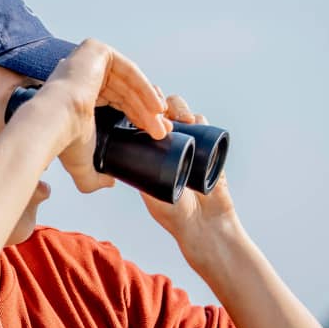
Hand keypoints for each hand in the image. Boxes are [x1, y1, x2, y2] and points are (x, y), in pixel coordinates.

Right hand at [34, 38, 171, 193]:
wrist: (56, 123)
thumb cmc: (65, 141)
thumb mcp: (82, 164)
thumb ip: (94, 177)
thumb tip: (108, 183)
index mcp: (77, 94)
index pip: (116, 102)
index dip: (137, 117)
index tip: (154, 133)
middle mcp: (81, 74)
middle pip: (125, 91)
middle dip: (146, 112)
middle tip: (161, 131)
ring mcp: (87, 59)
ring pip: (129, 81)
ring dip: (149, 103)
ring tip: (162, 123)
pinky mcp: (96, 50)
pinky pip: (128, 69)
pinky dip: (145, 87)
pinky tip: (157, 107)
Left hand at [139, 92, 240, 271]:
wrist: (204, 224)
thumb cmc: (173, 214)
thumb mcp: (149, 193)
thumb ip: (138, 177)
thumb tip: (118, 159)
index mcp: (149, 150)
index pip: (141, 121)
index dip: (138, 109)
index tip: (137, 107)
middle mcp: (168, 142)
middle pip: (161, 110)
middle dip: (159, 103)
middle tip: (159, 110)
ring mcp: (189, 142)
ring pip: (182, 113)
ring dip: (180, 109)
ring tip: (180, 118)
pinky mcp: (209, 147)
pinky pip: (204, 126)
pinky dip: (200, 119)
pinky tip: (195, 121)